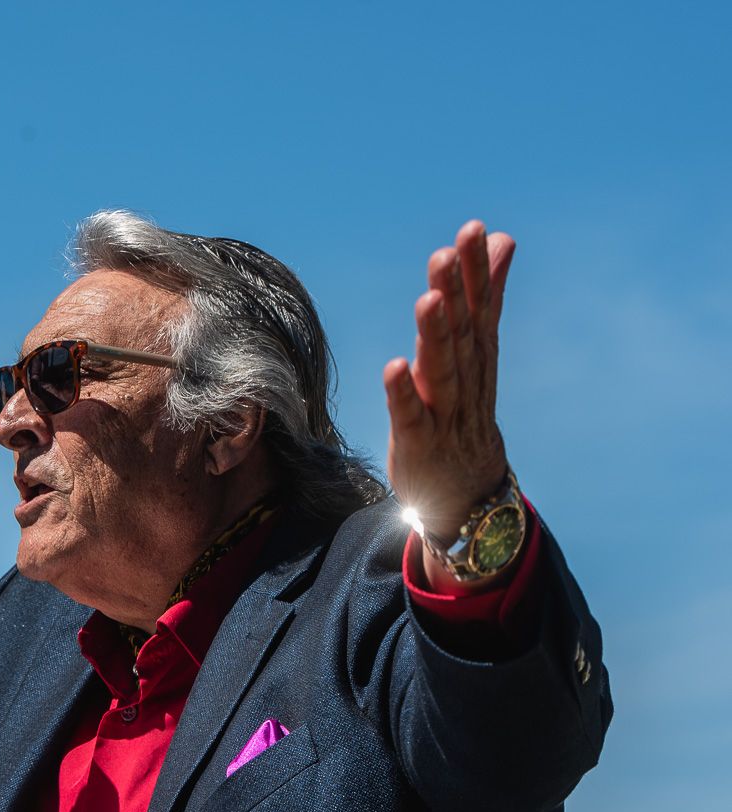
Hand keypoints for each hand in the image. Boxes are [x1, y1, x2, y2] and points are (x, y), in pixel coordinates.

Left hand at [383, 221, 516, 584]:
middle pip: (461, 333)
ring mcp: (444, 415)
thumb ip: (486, 297)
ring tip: (428, 299)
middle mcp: (465, 383)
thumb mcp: (477, 355)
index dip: (476, 272)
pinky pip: (411, 417)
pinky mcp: (419, 445)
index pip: (479, 310)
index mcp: (477, 359)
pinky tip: (393, 367)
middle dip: (456, 292)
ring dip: (435, 335)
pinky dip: (403, 394)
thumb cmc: (466, 416)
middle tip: (449, 251)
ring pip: (441, 371)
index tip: (474, 230)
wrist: (471, 498)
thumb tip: (501, 240)